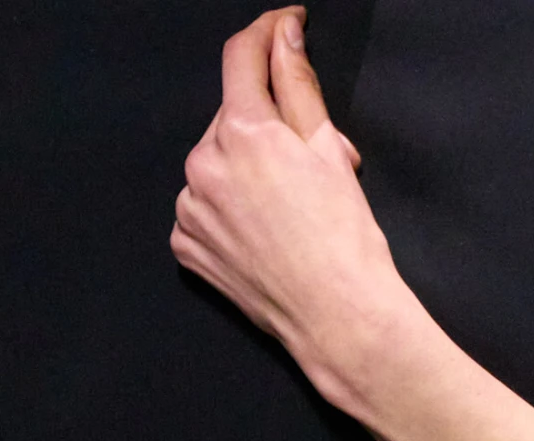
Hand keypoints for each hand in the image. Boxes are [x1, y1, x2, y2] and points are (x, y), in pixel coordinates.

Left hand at [170, 7, 406, 402]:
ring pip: (215, 166)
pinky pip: (202, 212)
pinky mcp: (187, 248)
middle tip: (309, 167)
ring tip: (287, 213)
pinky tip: (261, 236)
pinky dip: (226, 214)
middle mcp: (205, 165)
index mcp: (243, 132)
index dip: (266, 33)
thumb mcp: (329, 150)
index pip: (242, 56)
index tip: (283, 28)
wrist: (338, 319)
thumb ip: (297, 83)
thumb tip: (283, 36)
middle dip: (267, 130)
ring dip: (244, 174)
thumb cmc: (345, 242)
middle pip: (230, 118)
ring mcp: (191, 210)